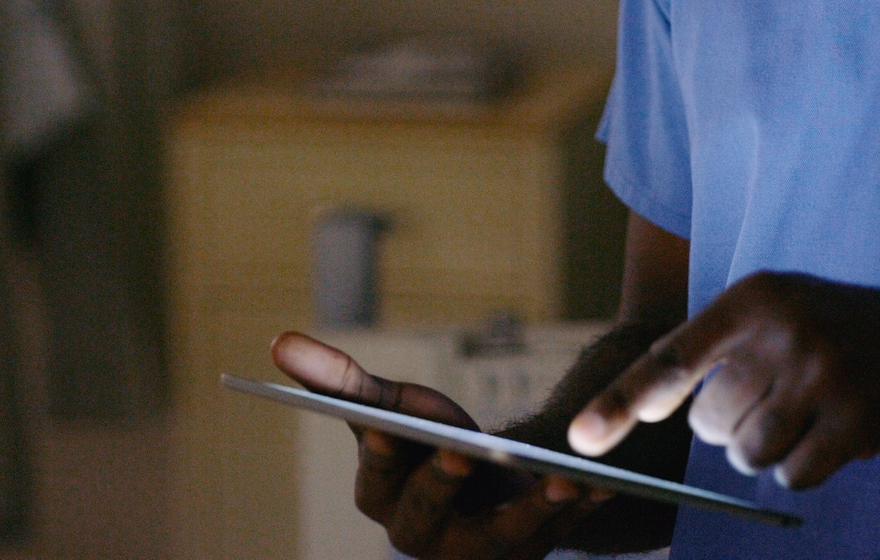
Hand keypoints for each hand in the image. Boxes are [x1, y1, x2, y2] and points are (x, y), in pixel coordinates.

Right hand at [270, 332, 605, 558]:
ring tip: (559, 478)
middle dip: (442, 483)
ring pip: (503, 535)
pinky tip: (601, 479)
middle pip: (428, 514)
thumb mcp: (392, 406)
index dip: (380, 455)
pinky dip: (580, 506)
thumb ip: (341, 381)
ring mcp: (477, 553)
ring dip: (532, 509)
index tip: (385, 426)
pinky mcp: (527, 555)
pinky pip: (556, 532)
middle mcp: (423, 537)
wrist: (491, 482)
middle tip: (460, 450)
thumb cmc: (430, 440)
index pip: (374, 481)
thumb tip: (278, 341)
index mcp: (382, 499)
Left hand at [566, 271, 879, 489]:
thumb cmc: (840, 331)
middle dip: (731, 429)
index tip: (580, 439)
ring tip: (811, 413)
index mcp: (753, 297)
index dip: (621, 403)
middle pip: (710, 424)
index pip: (671, 358)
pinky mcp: (854, 418)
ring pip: (748, 454)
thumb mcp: (779, 311)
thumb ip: (718, 348)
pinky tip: (838, 432)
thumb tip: (643, 404)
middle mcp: (782, 331)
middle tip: (778, 401)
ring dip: (770, 450)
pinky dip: (807, 466)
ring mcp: (821, 374)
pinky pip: (794, 474)